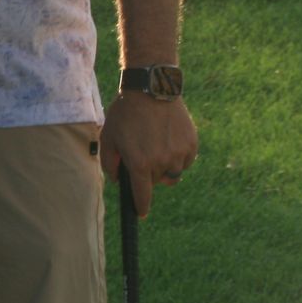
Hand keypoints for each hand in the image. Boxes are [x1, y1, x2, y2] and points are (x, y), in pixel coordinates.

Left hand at [98, 92, 196, 217]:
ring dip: (165, 167)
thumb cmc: (126, 113)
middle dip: (149, 174)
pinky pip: (186, 161)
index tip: (140, 213)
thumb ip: (110, 164)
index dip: (141, 207)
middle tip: (143, 153)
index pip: (142, 195)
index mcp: (140, 163)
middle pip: (157, 182)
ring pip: (174, 173)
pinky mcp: (191, 144)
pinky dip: (178, 156)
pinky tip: (169, 140)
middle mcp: (162, 162)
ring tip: (157, 147)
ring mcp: (179, 153)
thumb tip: (119, 180)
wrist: (151, 89)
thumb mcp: (109, 137)